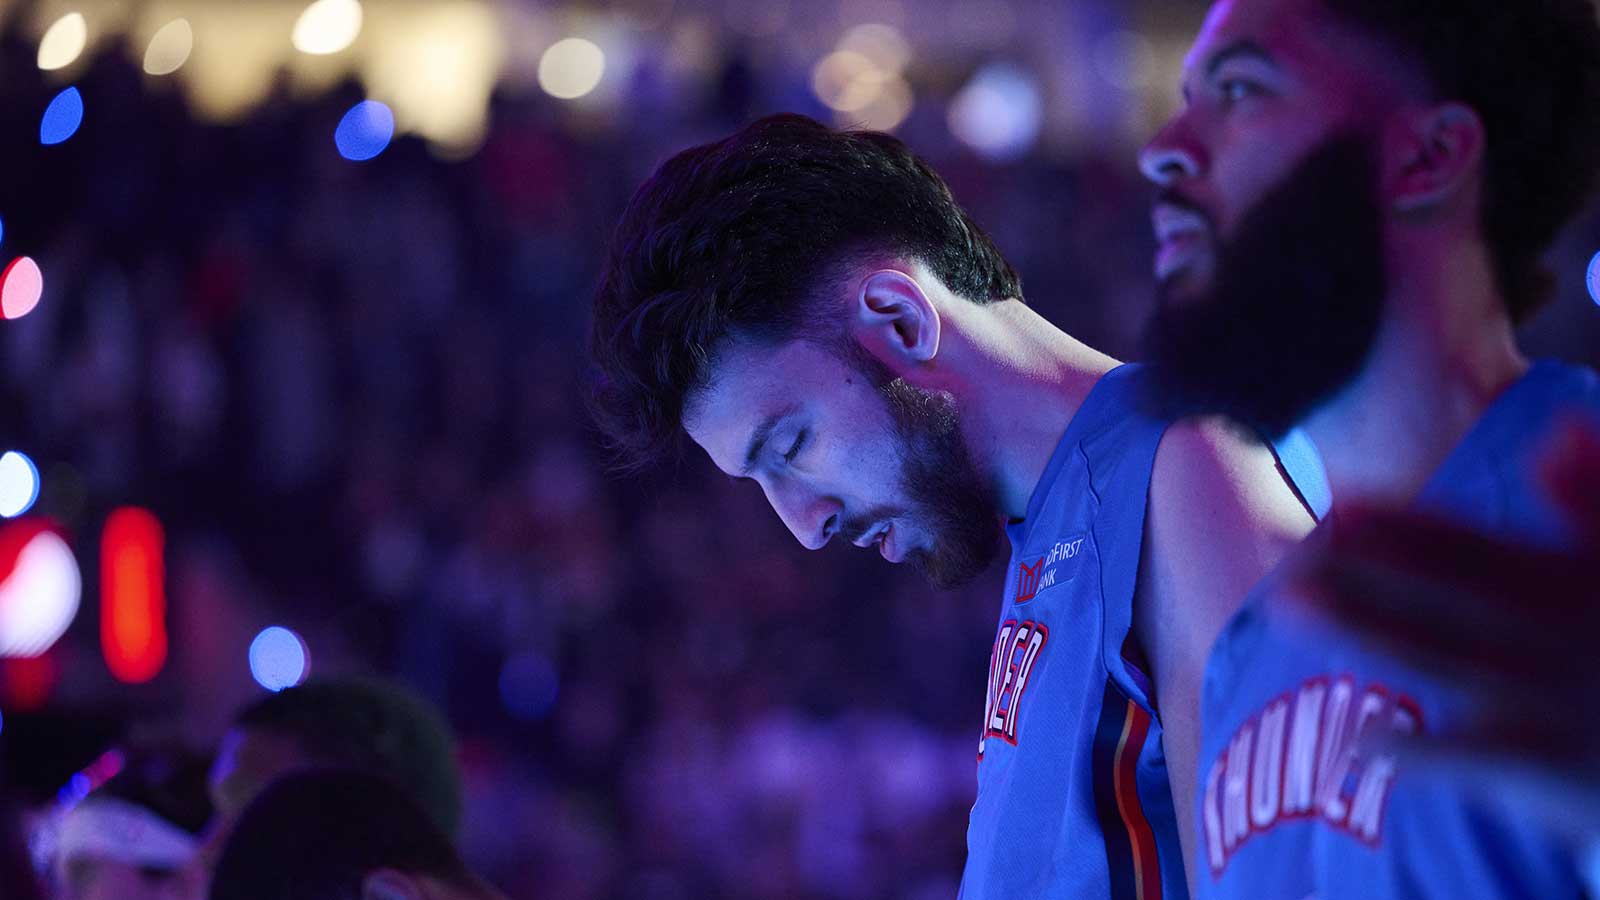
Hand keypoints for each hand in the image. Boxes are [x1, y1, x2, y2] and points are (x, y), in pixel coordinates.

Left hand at [1291, 422, 1599, 839]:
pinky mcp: (1554, 769)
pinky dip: (1420, 753)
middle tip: (1291, 553)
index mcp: (1571, 577)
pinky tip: (1360, 743)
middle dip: (1364, 571)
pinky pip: (1477, 758)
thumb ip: (1592, 494)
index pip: (1474, 545)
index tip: (1338, 501)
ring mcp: (1552, 701)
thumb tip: (1558, 429)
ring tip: (1289, 602)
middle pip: (1442, 595)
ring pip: (1441, 659)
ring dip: (1365, 630)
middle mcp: (1554, 633)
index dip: (1406, 523)